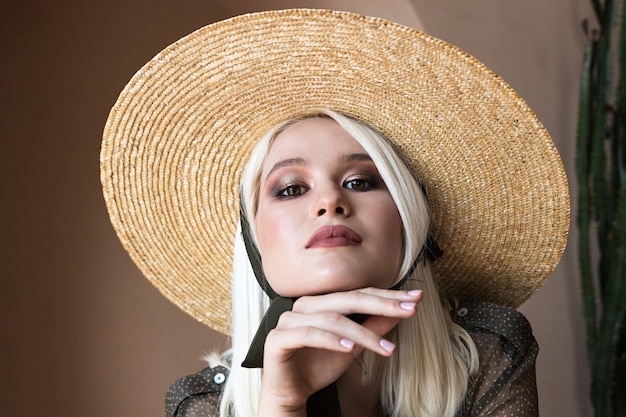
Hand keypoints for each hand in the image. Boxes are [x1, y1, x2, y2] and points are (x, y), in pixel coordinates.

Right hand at [257, 287, 422, 416]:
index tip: (416, 299)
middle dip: (382, 305)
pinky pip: (308, 334)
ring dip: (362, 333)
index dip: (388, 296)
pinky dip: (330, 340)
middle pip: (348, 300)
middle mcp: (305, 305)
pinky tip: (350, 348)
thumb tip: (401, 310)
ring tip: (385, 348)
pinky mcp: (278, 339)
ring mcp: (289, 320)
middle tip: (409, 310)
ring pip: (332, 319)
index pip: (359, 293)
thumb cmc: (318, 366)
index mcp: (321, 301)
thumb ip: (374, 327)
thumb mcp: (353, 347)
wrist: (288, 392)